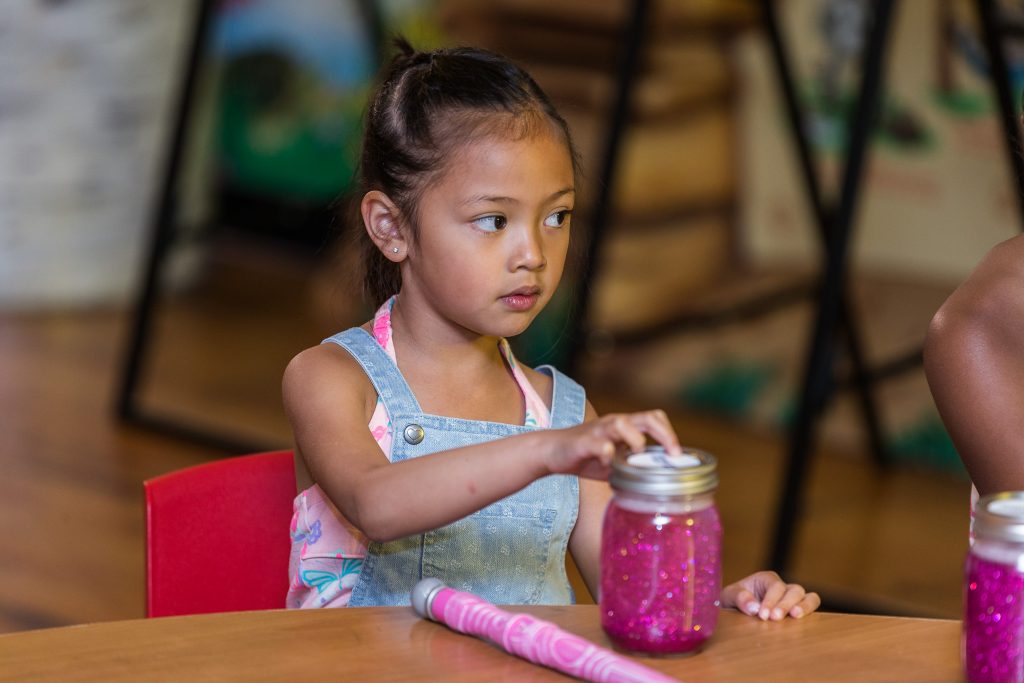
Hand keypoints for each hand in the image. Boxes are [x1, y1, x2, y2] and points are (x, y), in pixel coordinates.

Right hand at [545, 410, 680, 479]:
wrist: (552, 451)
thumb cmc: (586, 456)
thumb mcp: (615, 461)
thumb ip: (633, 466)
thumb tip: (657, 484)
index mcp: (625, 427)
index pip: (654, 419)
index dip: (669, 434)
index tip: (677, 456)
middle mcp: (614, 424)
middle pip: (647, 417)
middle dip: (665, 434)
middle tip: (672, 455)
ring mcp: (599, 431)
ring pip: (622, 423)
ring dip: (636, 440)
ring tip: (637, 457)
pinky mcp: (583, 442)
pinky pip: (598, 443)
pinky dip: (607, 452)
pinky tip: (608, 463)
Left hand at [720, 571, 819, 620]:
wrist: (734, 610)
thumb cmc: (734, 601)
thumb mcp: (729, 596)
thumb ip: (739, 598)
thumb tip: (754, 607)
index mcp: (766, 579)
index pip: (775, 587)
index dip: (771, 600)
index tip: (762, 615)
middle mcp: (782, 586)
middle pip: (794, 590)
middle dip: (785, 604)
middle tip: (775, 618)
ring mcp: (793, 598)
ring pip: (809, 596)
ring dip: (804, 607)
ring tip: (796, 617)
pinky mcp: (798, 610)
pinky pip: (811, 606)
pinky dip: (810, 612)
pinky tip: (803, 622)